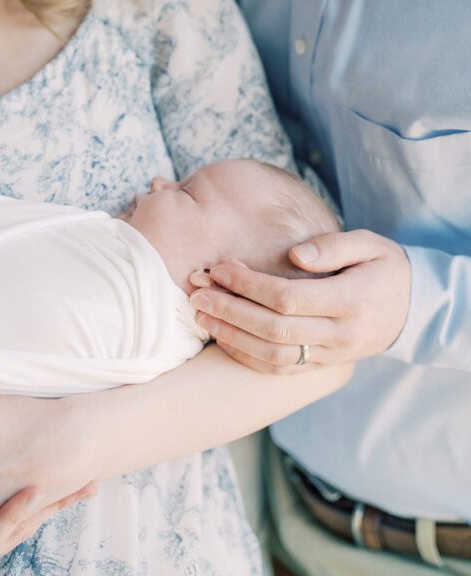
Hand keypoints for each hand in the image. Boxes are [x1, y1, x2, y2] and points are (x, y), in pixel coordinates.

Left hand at [189, 229, 410, 373]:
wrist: (414, 309)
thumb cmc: (385, 268)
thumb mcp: (370, 244)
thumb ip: (332, 245)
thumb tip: (295, 255)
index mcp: (350, 302)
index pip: (288, 298)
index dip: (249, 285)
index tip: (220, 267)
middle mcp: (339, 335)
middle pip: (274, 329)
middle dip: (230, 311)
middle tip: (197, 293)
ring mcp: (331, 355)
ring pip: (273, 355)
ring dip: (231, 336)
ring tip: (201, 315)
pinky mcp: (323, 366)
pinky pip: (280, 369)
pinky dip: (247, 356)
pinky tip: (222, 337)